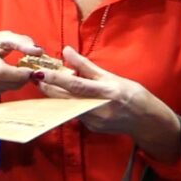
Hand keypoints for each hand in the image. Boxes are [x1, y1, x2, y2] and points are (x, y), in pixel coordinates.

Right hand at [0, 31, 42, 96]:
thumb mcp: (3, 36)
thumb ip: (22, 42)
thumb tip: (39, 51)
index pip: (1, 72)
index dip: (18, 74)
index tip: (30, 70)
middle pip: (4, 82)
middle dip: (21, 78)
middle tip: (30, 71)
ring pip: (5, 88)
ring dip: (18, 82)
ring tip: (22, 72)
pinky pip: (2, 91)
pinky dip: (10, 85)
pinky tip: (11, 77)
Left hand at [38, 47, 180, 159]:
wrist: (146, 121)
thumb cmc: (132, 94)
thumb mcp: (111, 76)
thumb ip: (86, 66)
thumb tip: (66, 51)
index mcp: (105, 93)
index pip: (75, 85)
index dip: (56, 79)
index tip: (40, 72)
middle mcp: (97, 109)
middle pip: (65, 98)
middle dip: (47, 88)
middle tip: (33, 76)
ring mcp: (93, 122)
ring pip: (67, 106)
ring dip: (54, 95)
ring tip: (42, 83)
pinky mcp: (90, 128)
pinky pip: (74, 113)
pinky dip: (66, 103)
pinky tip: (62, 95)